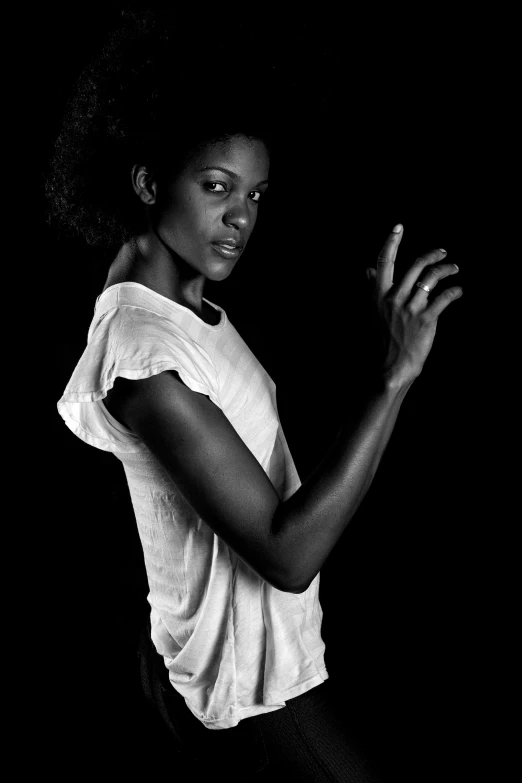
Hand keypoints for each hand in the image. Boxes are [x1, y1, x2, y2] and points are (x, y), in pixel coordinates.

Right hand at [366, 224, 462, 388]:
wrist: (390, 368)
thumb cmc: (383, 340)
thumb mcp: (374, 312)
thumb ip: (373, 288)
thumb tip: (368, 270)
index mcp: (379, 296)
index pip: (384, 263)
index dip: (391, 242)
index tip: (398, 227)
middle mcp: (394, 299)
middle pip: (415, 265)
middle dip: (433, 255)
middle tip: (443, 253)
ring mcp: (411, 309)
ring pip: (432, 278)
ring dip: (447, 269)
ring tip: (454, 269)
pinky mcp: (427, 320)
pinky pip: (444, 298)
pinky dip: (455, 291)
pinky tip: (458, 291)